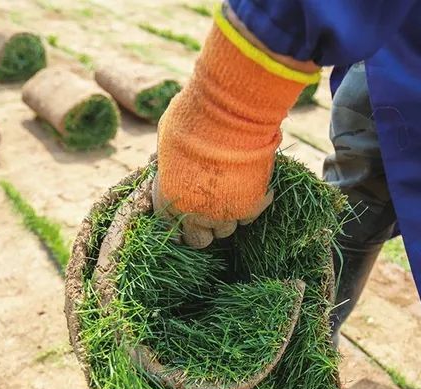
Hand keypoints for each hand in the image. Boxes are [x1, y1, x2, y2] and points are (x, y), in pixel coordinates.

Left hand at [153, 5, 318, 247]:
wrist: (230, 116)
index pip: (172, 230)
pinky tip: (252, 182)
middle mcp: (194, 214)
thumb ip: (170, 160)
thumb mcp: (168, 138)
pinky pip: (250, 215)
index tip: (189, 215)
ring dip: (229, 214)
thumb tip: (171, 159)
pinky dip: (253, 202)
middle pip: (200, 240)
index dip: (181, 223)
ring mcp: (223, 215)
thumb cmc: (192, 120)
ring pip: (228, 230)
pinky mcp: (250, 208)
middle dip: (205, 228)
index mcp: (167, 200)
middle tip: (211, 207)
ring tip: (233, 189)